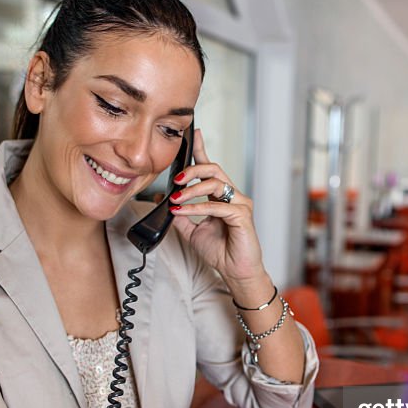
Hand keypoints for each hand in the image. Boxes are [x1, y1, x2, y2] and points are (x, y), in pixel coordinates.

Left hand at [168, 129, 265, 288]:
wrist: (236, 272)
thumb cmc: (220, 252)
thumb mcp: (192, 232)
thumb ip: (181, 215)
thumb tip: (164, 200)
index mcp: (221, 196)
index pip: (210, 168)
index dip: (201, 150)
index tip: (193, 134)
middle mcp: (232, 196)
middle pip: (213, 169)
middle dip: (192, 169)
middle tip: (175, 179)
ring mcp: (240, 204)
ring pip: (215, 183)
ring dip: (191, 190)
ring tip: (176, 199)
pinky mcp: (242, 215)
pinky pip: (217, 206)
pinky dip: (196, 207)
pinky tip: (182, 210)